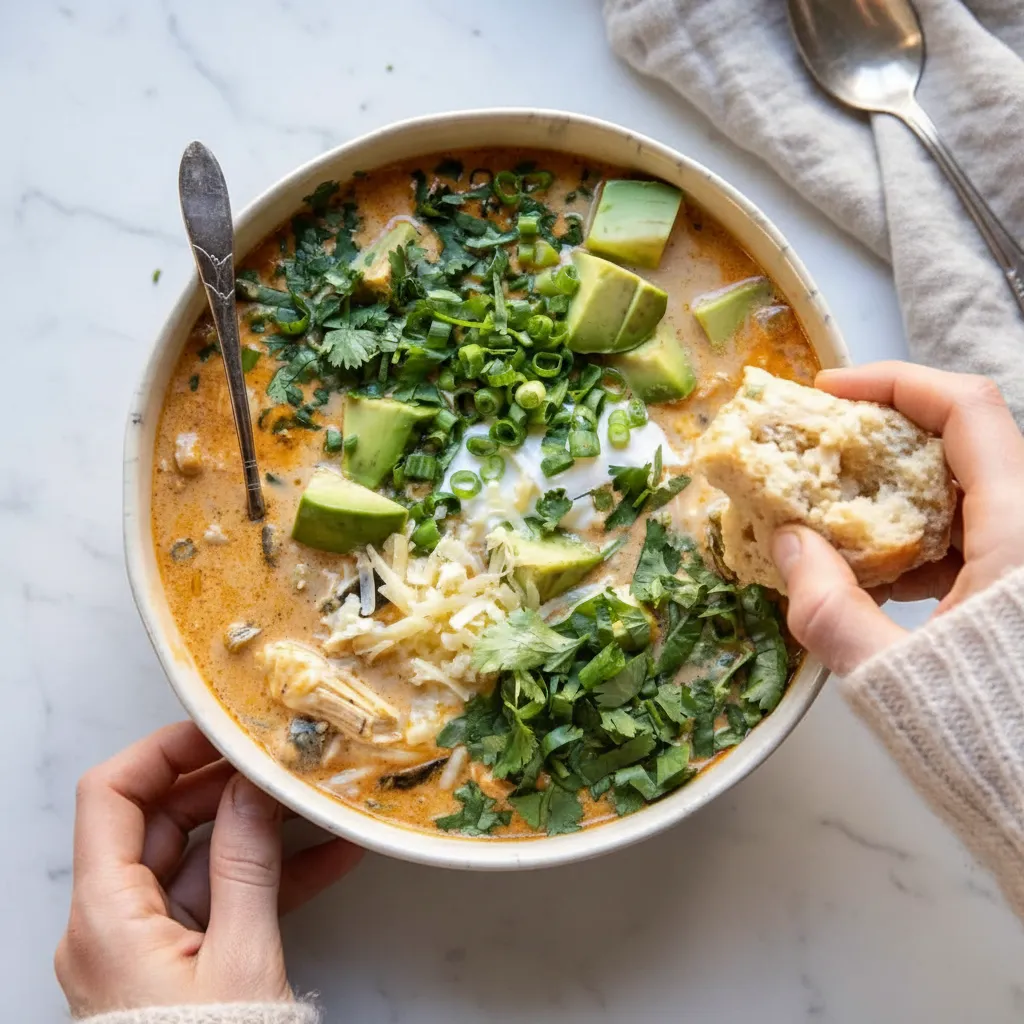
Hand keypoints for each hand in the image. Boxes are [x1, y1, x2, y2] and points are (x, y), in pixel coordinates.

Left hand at [55, 721, 361, 1017]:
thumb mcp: (241, 958)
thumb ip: (247, 862)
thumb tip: (254, 786)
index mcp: (105, 917)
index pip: (109, 797)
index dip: (161, 750)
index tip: (219, 728)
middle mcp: (111, 925)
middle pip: (155, 822)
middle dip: (222, 786)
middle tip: (278, 761)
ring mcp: (144, 946)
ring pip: (196, 861)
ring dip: (258, 833)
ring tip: (315, 804)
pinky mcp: (177, 966)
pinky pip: (217, 904)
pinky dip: (267, 879)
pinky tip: (326, 860)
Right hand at [771, 362, 1023, 674]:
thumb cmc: (992, 740)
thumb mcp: (891, 675)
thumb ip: (830, 608)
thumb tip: (789, 543)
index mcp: (1020, 531)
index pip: (967, 409)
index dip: (896, 383)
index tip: (830, 391)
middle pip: (963, 442)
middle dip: (886, 433)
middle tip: (822, 446)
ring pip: (966, 489)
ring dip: (897, 487)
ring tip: (836, 509)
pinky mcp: (1020, 590)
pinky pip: (972, 535)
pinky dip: (919, 534)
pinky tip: (876, 569)